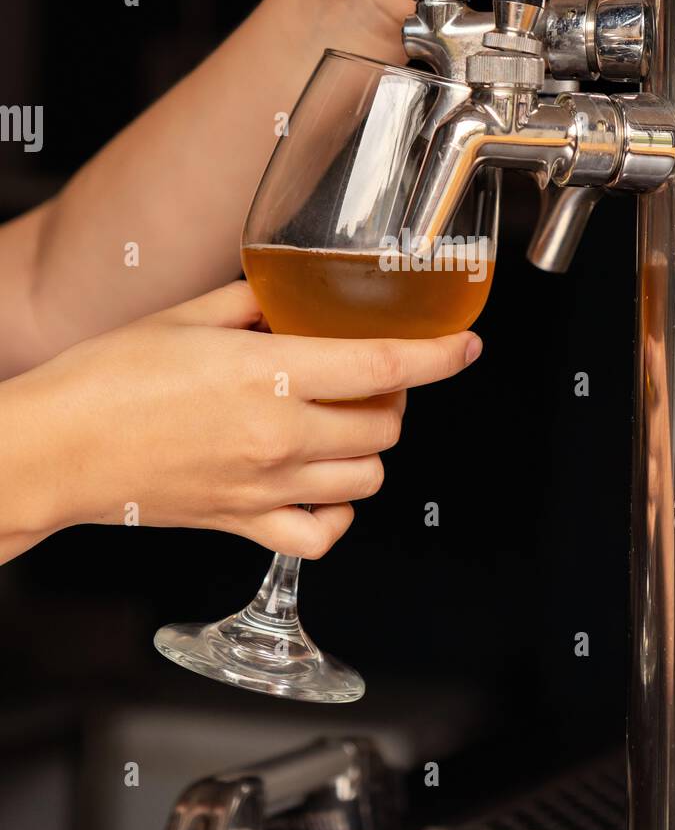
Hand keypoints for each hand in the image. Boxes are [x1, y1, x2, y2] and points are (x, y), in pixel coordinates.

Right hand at [0, 282, 481, 563]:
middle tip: (369, 375)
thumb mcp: (185, 316)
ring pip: (368, 478)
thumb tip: (290, 296)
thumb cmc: (105, 378)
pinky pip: (322, 533)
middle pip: (386, 424)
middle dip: (394, 396)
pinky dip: (337, 512)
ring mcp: (265, 487)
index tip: (465, 345)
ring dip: (370, 447)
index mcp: (269, 374)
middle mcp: (279, 435)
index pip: (386, 364)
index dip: (440, 355)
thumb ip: (253, 304)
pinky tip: (320, 482)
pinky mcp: (243, 524)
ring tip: (342, 421)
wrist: (54, 448)